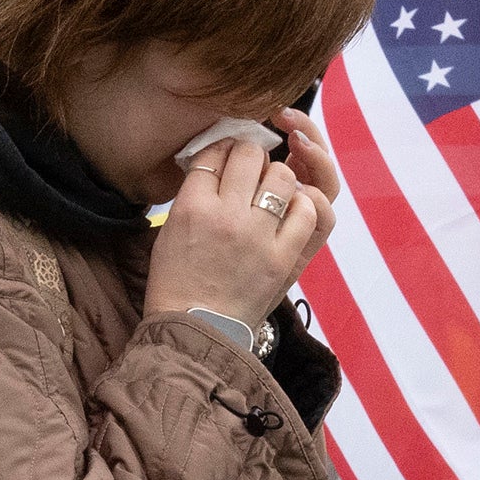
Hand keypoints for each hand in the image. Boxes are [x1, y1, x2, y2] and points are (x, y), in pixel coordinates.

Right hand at [149, 106, 345, 323]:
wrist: (195, 332)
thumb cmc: (177, 283)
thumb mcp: (170, 231)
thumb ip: (193, 194)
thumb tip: (218, 163)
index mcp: (191, 206)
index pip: (214, 152)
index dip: (224, 147)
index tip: (227, 155)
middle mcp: (226, 215)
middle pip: (250, 155)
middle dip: (253, 156)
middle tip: (252, 169)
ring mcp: (258, 236)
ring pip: (283, 176)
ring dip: (281, 177)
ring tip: (273, 190)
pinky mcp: (284, 258)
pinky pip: (309, 211)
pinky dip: (305, 204)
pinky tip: (294, 210)